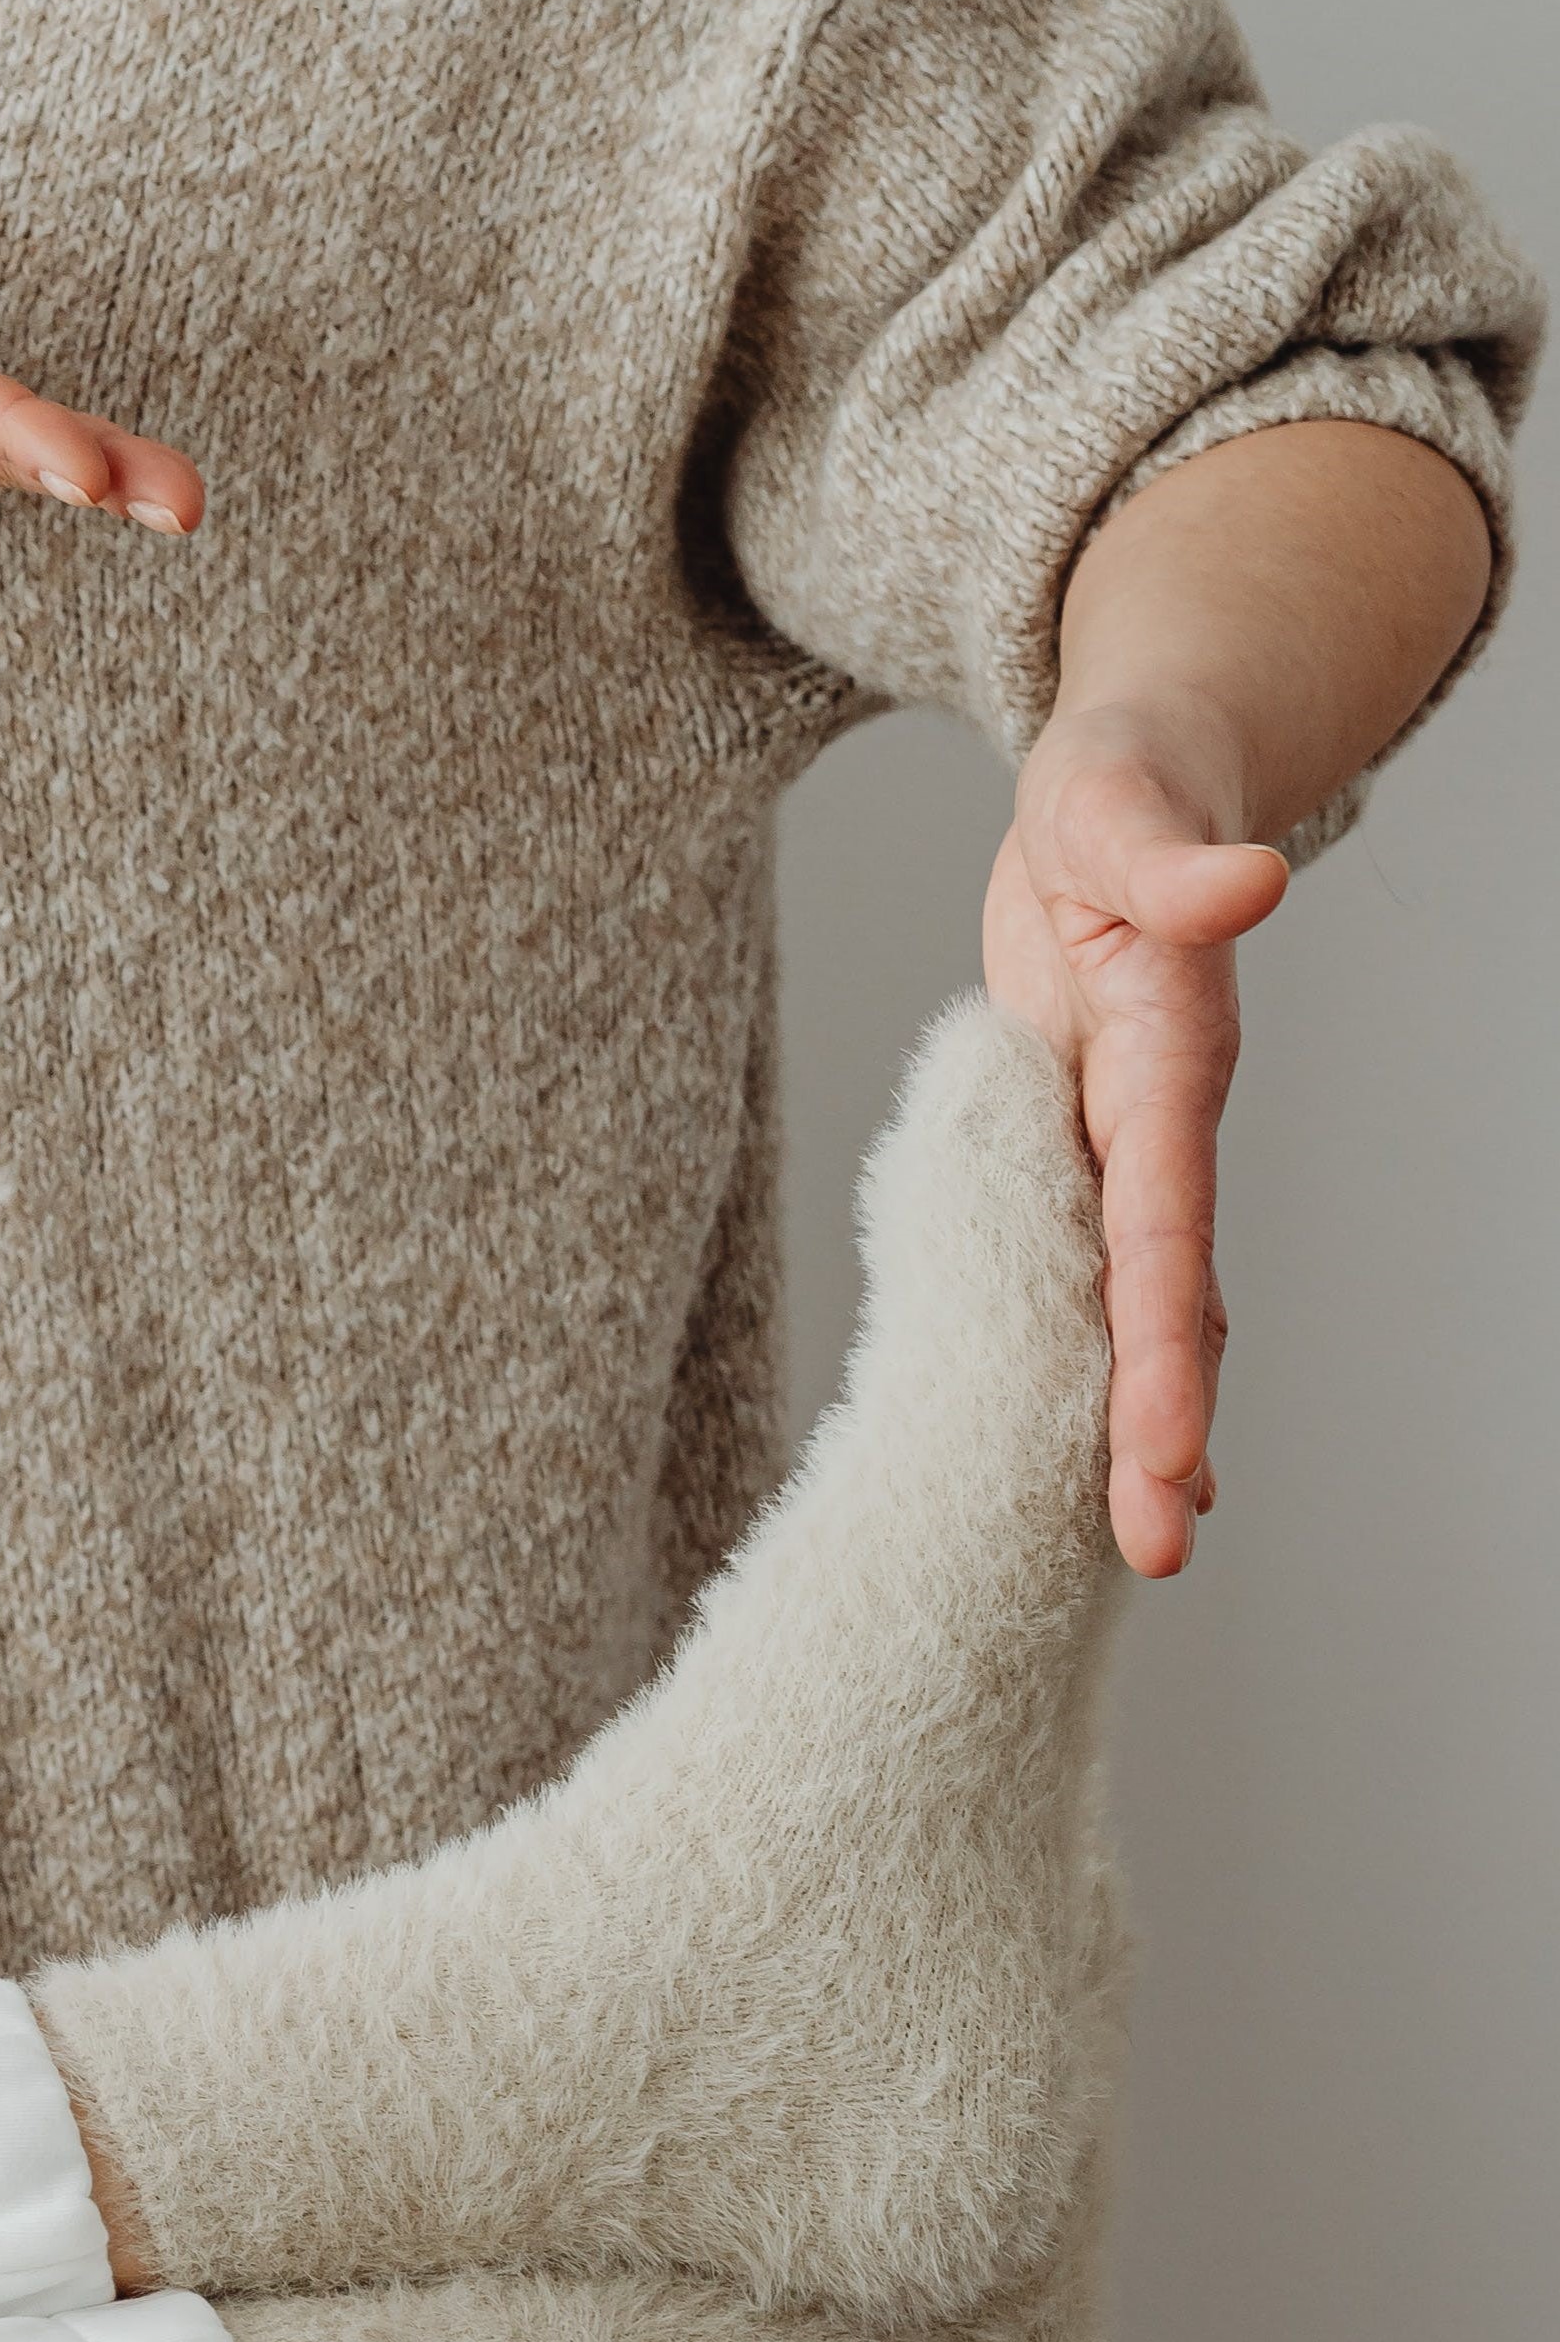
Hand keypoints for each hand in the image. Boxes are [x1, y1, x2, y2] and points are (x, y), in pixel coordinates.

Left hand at [983, 699, 1288, 1576]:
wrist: (1133, 790)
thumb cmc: (1115, 793)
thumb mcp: (1111, 799)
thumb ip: (1167, 850)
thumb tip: (1243, 886)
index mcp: (1163, 1058)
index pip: (1159, 1227)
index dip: (1158, 1342)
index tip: (1160, 1449)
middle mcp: (1159, 1124)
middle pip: (1164, 1298)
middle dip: (1162, 1428)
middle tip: (1156, 1551)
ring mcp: (1134, 1149)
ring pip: (1150, 1310)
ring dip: (1149, 1424)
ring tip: (1148, 1547)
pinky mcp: (1097, 1155)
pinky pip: (1115, 1283)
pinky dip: (1127, 1371)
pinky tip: (1134, 1464)